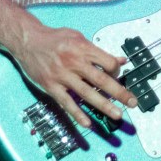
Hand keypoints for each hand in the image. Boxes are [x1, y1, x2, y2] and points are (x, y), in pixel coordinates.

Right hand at [11, 22, 135, 127]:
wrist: (28, 40)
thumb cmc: (55, 38)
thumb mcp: (79, 37)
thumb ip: (99, 51)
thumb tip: (121, 60)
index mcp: (83, 48)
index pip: (108, 63)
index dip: (116, 71)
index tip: (117, 75)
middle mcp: (74, 62)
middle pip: (101, 80)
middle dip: (119, 93)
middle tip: (132, 103)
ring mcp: (62, 76)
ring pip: (87, 94)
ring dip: (104, 105)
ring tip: (117, 115)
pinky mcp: (51, 86)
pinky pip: (66, 103)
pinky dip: (77, 114)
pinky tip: (88, 123)